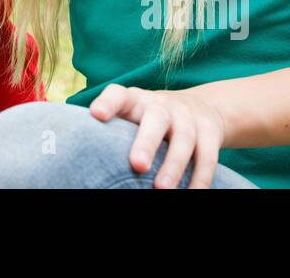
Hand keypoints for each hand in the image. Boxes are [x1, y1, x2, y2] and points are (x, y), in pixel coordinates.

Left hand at [88, 84, 226, 188]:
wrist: (201, 107)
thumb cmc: (149, 120)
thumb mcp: (132, 115)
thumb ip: (113, 130)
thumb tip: (80, 161)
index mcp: (135, 100)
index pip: (118, 95)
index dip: (107, 103)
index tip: (96, 115)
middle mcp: (162, 105)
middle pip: (155, 119)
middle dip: (146, 142)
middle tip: (136, 165)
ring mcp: (187, 117)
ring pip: (184, 140)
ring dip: (174, 166)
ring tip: (161, 189)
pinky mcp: (209, 132)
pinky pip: (208, 156)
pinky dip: (200, 178)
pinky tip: (192, 194)